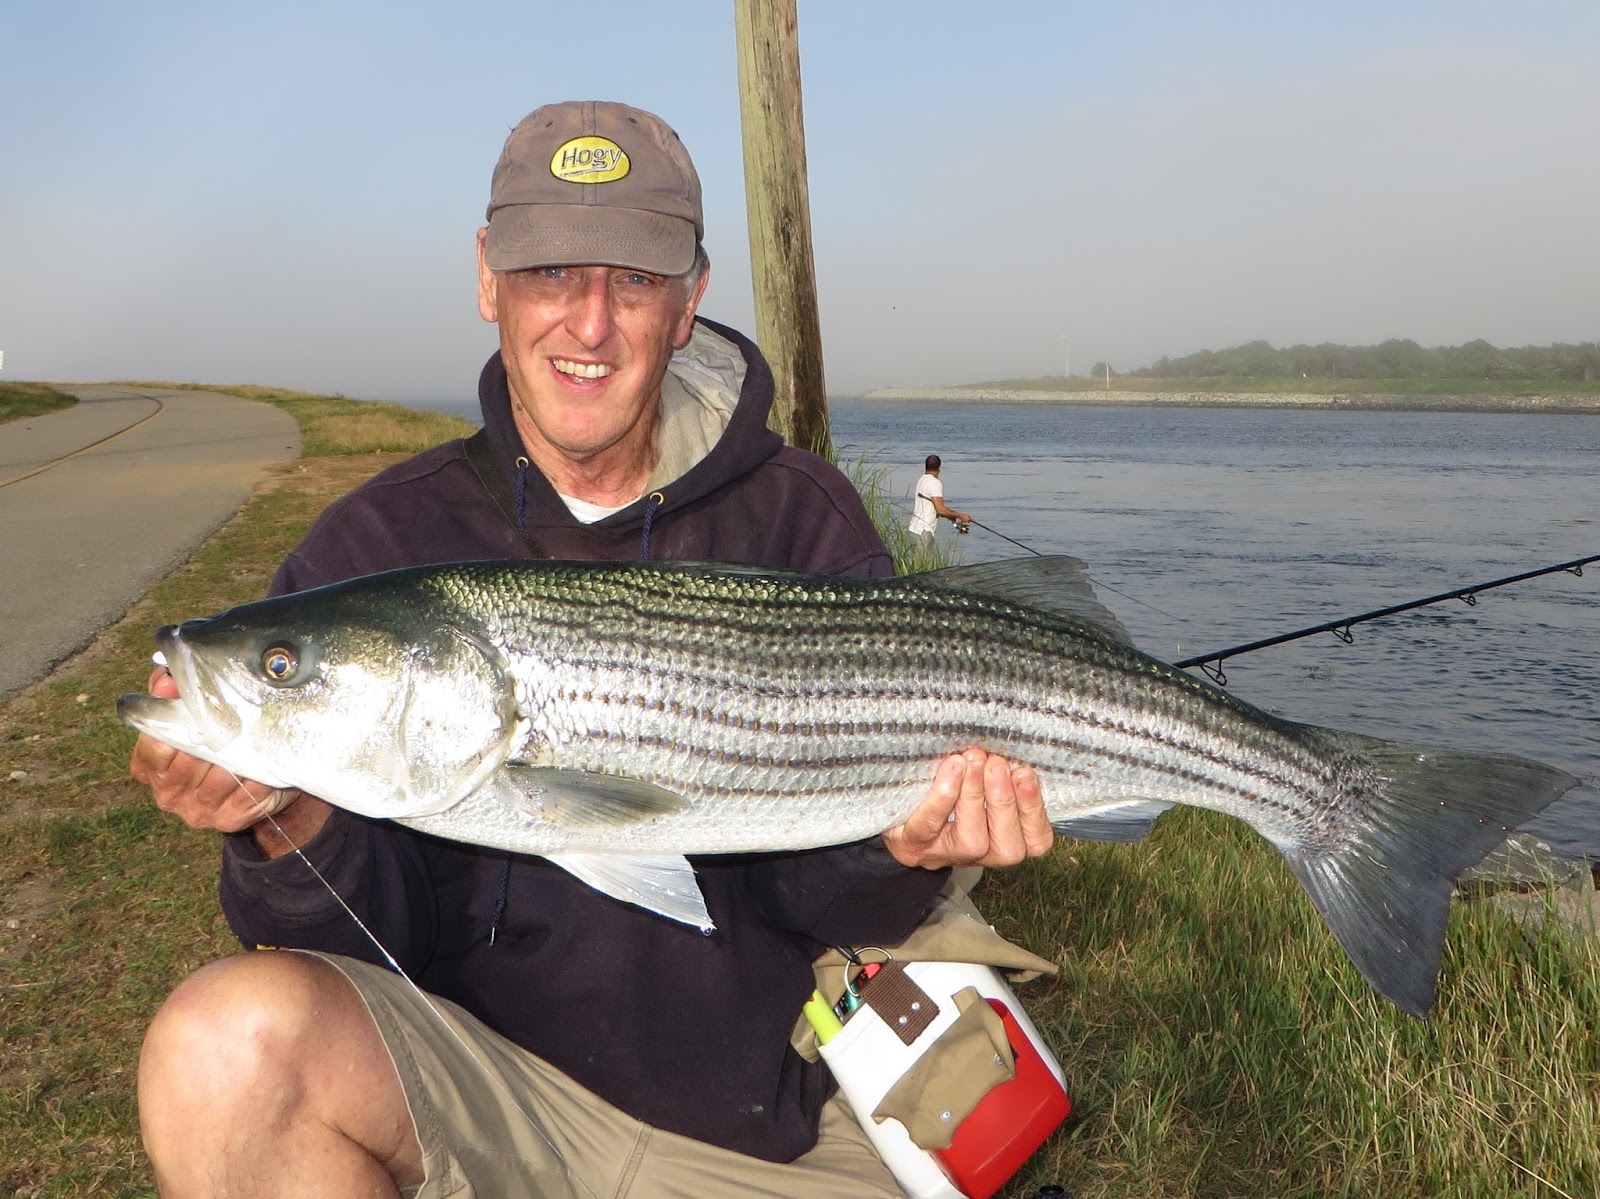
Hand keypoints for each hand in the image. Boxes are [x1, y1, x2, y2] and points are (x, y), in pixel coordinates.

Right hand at [130, 668, 323, 853]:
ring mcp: (198, 811)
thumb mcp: (190, 716)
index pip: (154, 748)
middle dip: (213, 737)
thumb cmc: (216, 741)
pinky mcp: (229, 820)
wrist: (252, 784)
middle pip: (189, 763)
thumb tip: (166, 678)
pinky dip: (260, 774)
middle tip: (234, 715)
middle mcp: (168, 794)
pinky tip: (267, 762)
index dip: (172, 724)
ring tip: (255, 734)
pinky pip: (248, 792)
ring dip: (241, 755)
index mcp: (149, 769)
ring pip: (221, 777)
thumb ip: (172, 694)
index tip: (194, 701)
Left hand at [882, 749, 1052, 869]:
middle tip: (997, 763)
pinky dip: (942, 797)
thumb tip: (1017, 746)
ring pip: (972, 840)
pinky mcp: (914, 845)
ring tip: (974, 759)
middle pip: (1008, 846)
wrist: (898, 814)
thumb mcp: (982, 785)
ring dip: (976, 796)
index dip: (1034, 809)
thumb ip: (1003, 774)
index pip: (1037, 840)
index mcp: (1005, 840)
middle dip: (1005, 800)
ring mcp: (947, 854)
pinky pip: (930, 825)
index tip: (1025, 772)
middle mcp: (981, 855)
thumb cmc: (950, 793)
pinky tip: (951, 768)